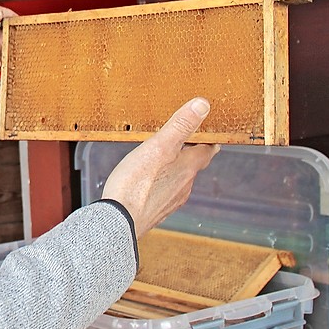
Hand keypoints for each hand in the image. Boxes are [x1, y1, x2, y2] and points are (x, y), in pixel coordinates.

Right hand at [101, 98, 218, 235]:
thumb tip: (203, 105)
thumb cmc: (135, 185)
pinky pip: (164, 192)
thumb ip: (180, 126)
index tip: (210, 132)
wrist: (119, 222)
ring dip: (175, 168)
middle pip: (193, 165)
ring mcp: (171, 200)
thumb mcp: (158, 147)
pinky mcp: (156, 210)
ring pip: (179, 180)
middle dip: (190, 152)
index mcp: (188, 168)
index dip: (209, 139)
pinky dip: (161, 183)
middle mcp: (184, 185)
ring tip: (164, 158)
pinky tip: (148, 182)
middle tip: (185, 140)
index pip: (207, 150)